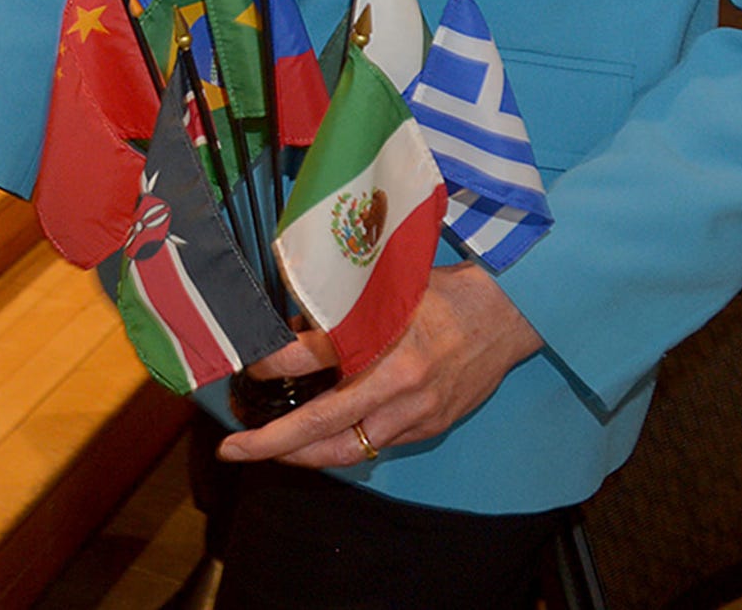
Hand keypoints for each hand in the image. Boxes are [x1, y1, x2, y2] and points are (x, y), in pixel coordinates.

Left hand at [216, 264, 543, 467]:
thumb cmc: (445, 291)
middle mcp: (399, 384)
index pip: (313, 356)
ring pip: (348, 449)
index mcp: (386, 339)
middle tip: (233, 450)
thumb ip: (344, 308)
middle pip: (323, 425)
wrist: (508, 315)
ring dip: (304, 455)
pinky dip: (341, 447)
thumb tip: (294, 326)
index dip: (272, 364)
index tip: (246, 367)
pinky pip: (376, 445)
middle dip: (273, 443)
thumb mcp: (389, 285)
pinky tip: (317, 442)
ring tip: (267, 452)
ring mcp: (416, 412)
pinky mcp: (430, 426)